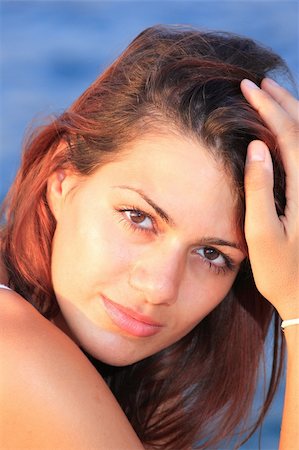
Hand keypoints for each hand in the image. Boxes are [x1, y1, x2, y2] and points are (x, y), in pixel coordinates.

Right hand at [240, 78, 298, 319]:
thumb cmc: (281, 271)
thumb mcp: (263, 234)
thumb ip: (260, 189)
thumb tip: (256, 147)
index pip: (289, 135)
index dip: (269, 108)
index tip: (248, 88)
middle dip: (281, 102)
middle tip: (259, 83)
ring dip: (290, 115)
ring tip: (270, 97)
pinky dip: (293, 136)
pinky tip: (280, 133)